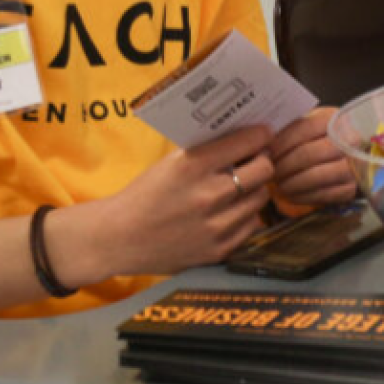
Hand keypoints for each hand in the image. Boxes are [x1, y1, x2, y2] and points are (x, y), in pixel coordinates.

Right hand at [93, 125, 273, 276]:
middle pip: (263, 170)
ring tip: (241, 186)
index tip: (263, 134)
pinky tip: (230, 210)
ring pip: (260, 198)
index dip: (260, 135)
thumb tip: (243, 137)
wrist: (120, 237)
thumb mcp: (170, 162)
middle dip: (262, 161)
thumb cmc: (145, 194)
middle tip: (256, 159)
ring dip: (254, 190)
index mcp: (193, 166)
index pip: (247, 142)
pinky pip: (251, 225)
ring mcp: (215, 226)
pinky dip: (245, 215)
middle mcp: (208, 195)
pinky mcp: (218, 250)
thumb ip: (206, 151)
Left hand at [268, 108, 358, 207]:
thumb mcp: (310, 124)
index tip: (267, 152)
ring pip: (314, 176)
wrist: (351, 157)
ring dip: (291, 183)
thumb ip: (292, 128)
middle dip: (284, 165)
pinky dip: (301, 196)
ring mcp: (352, 166)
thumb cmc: (321, 138)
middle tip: (270, 172)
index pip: (304, 128)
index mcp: (335, 119)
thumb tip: (264, 141)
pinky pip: (321, 195)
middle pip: (308, 154)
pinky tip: (290, 195)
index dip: (282, 142)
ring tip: (278, 185)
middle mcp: (348, 141)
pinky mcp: (350, 189)